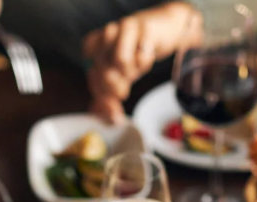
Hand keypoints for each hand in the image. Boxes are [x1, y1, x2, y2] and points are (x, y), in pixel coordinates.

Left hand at [83, 3, 198, 122]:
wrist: (164, 28)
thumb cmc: (139, 50)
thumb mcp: (122, 75)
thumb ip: (112, 95)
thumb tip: (111, 118)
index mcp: (96, 46)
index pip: (92, 74)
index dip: (102, 95)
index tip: (113, 109)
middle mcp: (107, 34)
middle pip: (102, 69)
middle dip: (114, 87)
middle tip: (124, 92)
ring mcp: (124, 28)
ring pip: (120, 60)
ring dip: (131, 71)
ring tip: (137, 69)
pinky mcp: (143, 28)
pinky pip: (142, 54)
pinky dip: (145, 61)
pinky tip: (147, 55)